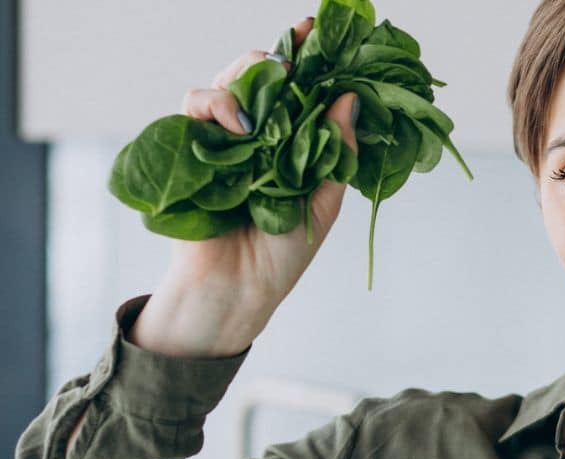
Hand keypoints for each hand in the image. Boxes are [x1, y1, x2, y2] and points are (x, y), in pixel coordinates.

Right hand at [173, 15, 358, 306]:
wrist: (238, 290)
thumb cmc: (281, 253)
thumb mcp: (323, 201)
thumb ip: (336, 151)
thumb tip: (349, 98)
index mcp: (288, 145)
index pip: (296, 93)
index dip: (308, 62)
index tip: (321, 35)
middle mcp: (254, 138)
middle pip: (258, 78)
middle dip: (277, 56)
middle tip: (296, 52)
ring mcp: (220, 142)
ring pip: (225, 84)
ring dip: (247, 77)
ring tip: (270, 90)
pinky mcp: (188, 149)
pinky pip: (194, 109)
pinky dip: (216, 105)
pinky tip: (239, 122)